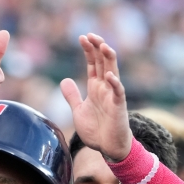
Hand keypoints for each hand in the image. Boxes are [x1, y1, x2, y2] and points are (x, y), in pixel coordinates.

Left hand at [59, 34, 132, 161]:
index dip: (88, 50)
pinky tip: (108, 75)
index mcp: (95, 87)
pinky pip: (118, 92)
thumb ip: (72, 96)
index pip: (92, 63)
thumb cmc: (96, 130)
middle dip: (97, 48)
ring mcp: (113, 95)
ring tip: (103, 45)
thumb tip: (64, 80)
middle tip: (90, 35)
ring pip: (113, 72)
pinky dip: (114, 84)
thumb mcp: (78, 110)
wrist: (108, 148)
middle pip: (103, 62)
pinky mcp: (119, 107)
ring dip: (109, 59)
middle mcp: (105, 88)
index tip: (82, 37)